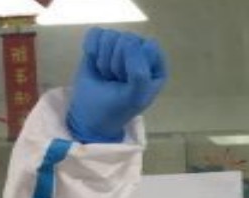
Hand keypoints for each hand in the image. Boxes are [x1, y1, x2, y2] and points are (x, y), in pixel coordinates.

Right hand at [67, 28, 166, 143]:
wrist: (92, 113)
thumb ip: (140, 73)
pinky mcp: (101, 41)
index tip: (130, 82)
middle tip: (117, 81)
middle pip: (128, 39)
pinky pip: (95, 33)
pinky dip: (91, 51)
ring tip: (108, 76)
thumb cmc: (118, 107)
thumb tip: (129, 41)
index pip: (149, 47)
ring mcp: (120, 44)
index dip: (135, 64)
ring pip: (110, 36)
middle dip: (117, 64)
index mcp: (157, 64)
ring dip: (104, 61)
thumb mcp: (135, 96)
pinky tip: (95, 64)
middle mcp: (141, 50)